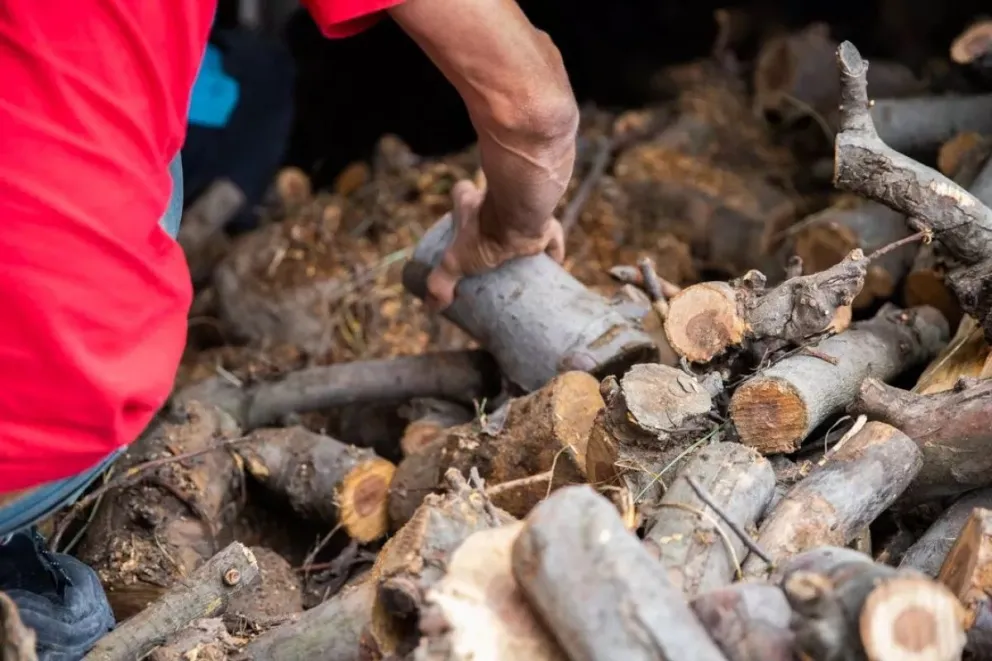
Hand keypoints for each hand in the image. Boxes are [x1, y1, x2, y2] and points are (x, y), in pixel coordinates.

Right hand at [425, 180, 564, 309]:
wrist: (520, 220)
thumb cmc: (484, 234)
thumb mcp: (456, 261)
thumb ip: (441, 282)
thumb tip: (432, 306)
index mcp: (471, 202)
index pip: (461, 192)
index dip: (461, 201)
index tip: (463, 220)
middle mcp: (499, 201)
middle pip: (495, 209)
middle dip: (495, 225)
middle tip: (494, 252)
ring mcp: (522, 211)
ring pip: (522, 223)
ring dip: (523, 239)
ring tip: (521, 264)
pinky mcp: (546, 224)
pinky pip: (552, 240)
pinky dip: (551, 254)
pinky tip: (550, 270)